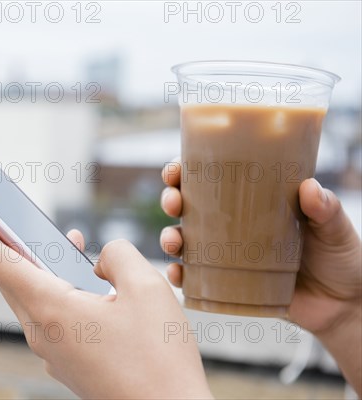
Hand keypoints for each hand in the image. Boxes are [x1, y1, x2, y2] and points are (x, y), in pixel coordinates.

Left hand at [0, 188, 211, 398]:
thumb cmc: (159, 361)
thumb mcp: (147, 289)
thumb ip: (118, 255)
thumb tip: (102, 258)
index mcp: (49, 309)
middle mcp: (40, 332)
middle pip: (7, 274)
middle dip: (2, 236)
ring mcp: (52, 351)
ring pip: (32, 294)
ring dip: (40, 263)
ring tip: (68, 240)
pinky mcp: (67, 362)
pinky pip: (52, 315)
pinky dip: (59, 288)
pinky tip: (85, 281)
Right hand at [160, 159, 361, 393]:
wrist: (343, 307)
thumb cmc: (340, 260)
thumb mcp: (336, 230)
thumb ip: (326, 210)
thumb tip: (309, 188)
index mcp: (253, 202)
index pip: (212, 178)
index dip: (185, 171)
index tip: (175, 171)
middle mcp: (233, 224)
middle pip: (189, 205)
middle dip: (171, 199)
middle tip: (174, 202)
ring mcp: (226, 254)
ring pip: (184, 239)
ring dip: (169, 237)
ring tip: (174, 242)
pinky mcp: (226, 283)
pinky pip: (194, 278)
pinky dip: (179, 274)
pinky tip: (178, 274)